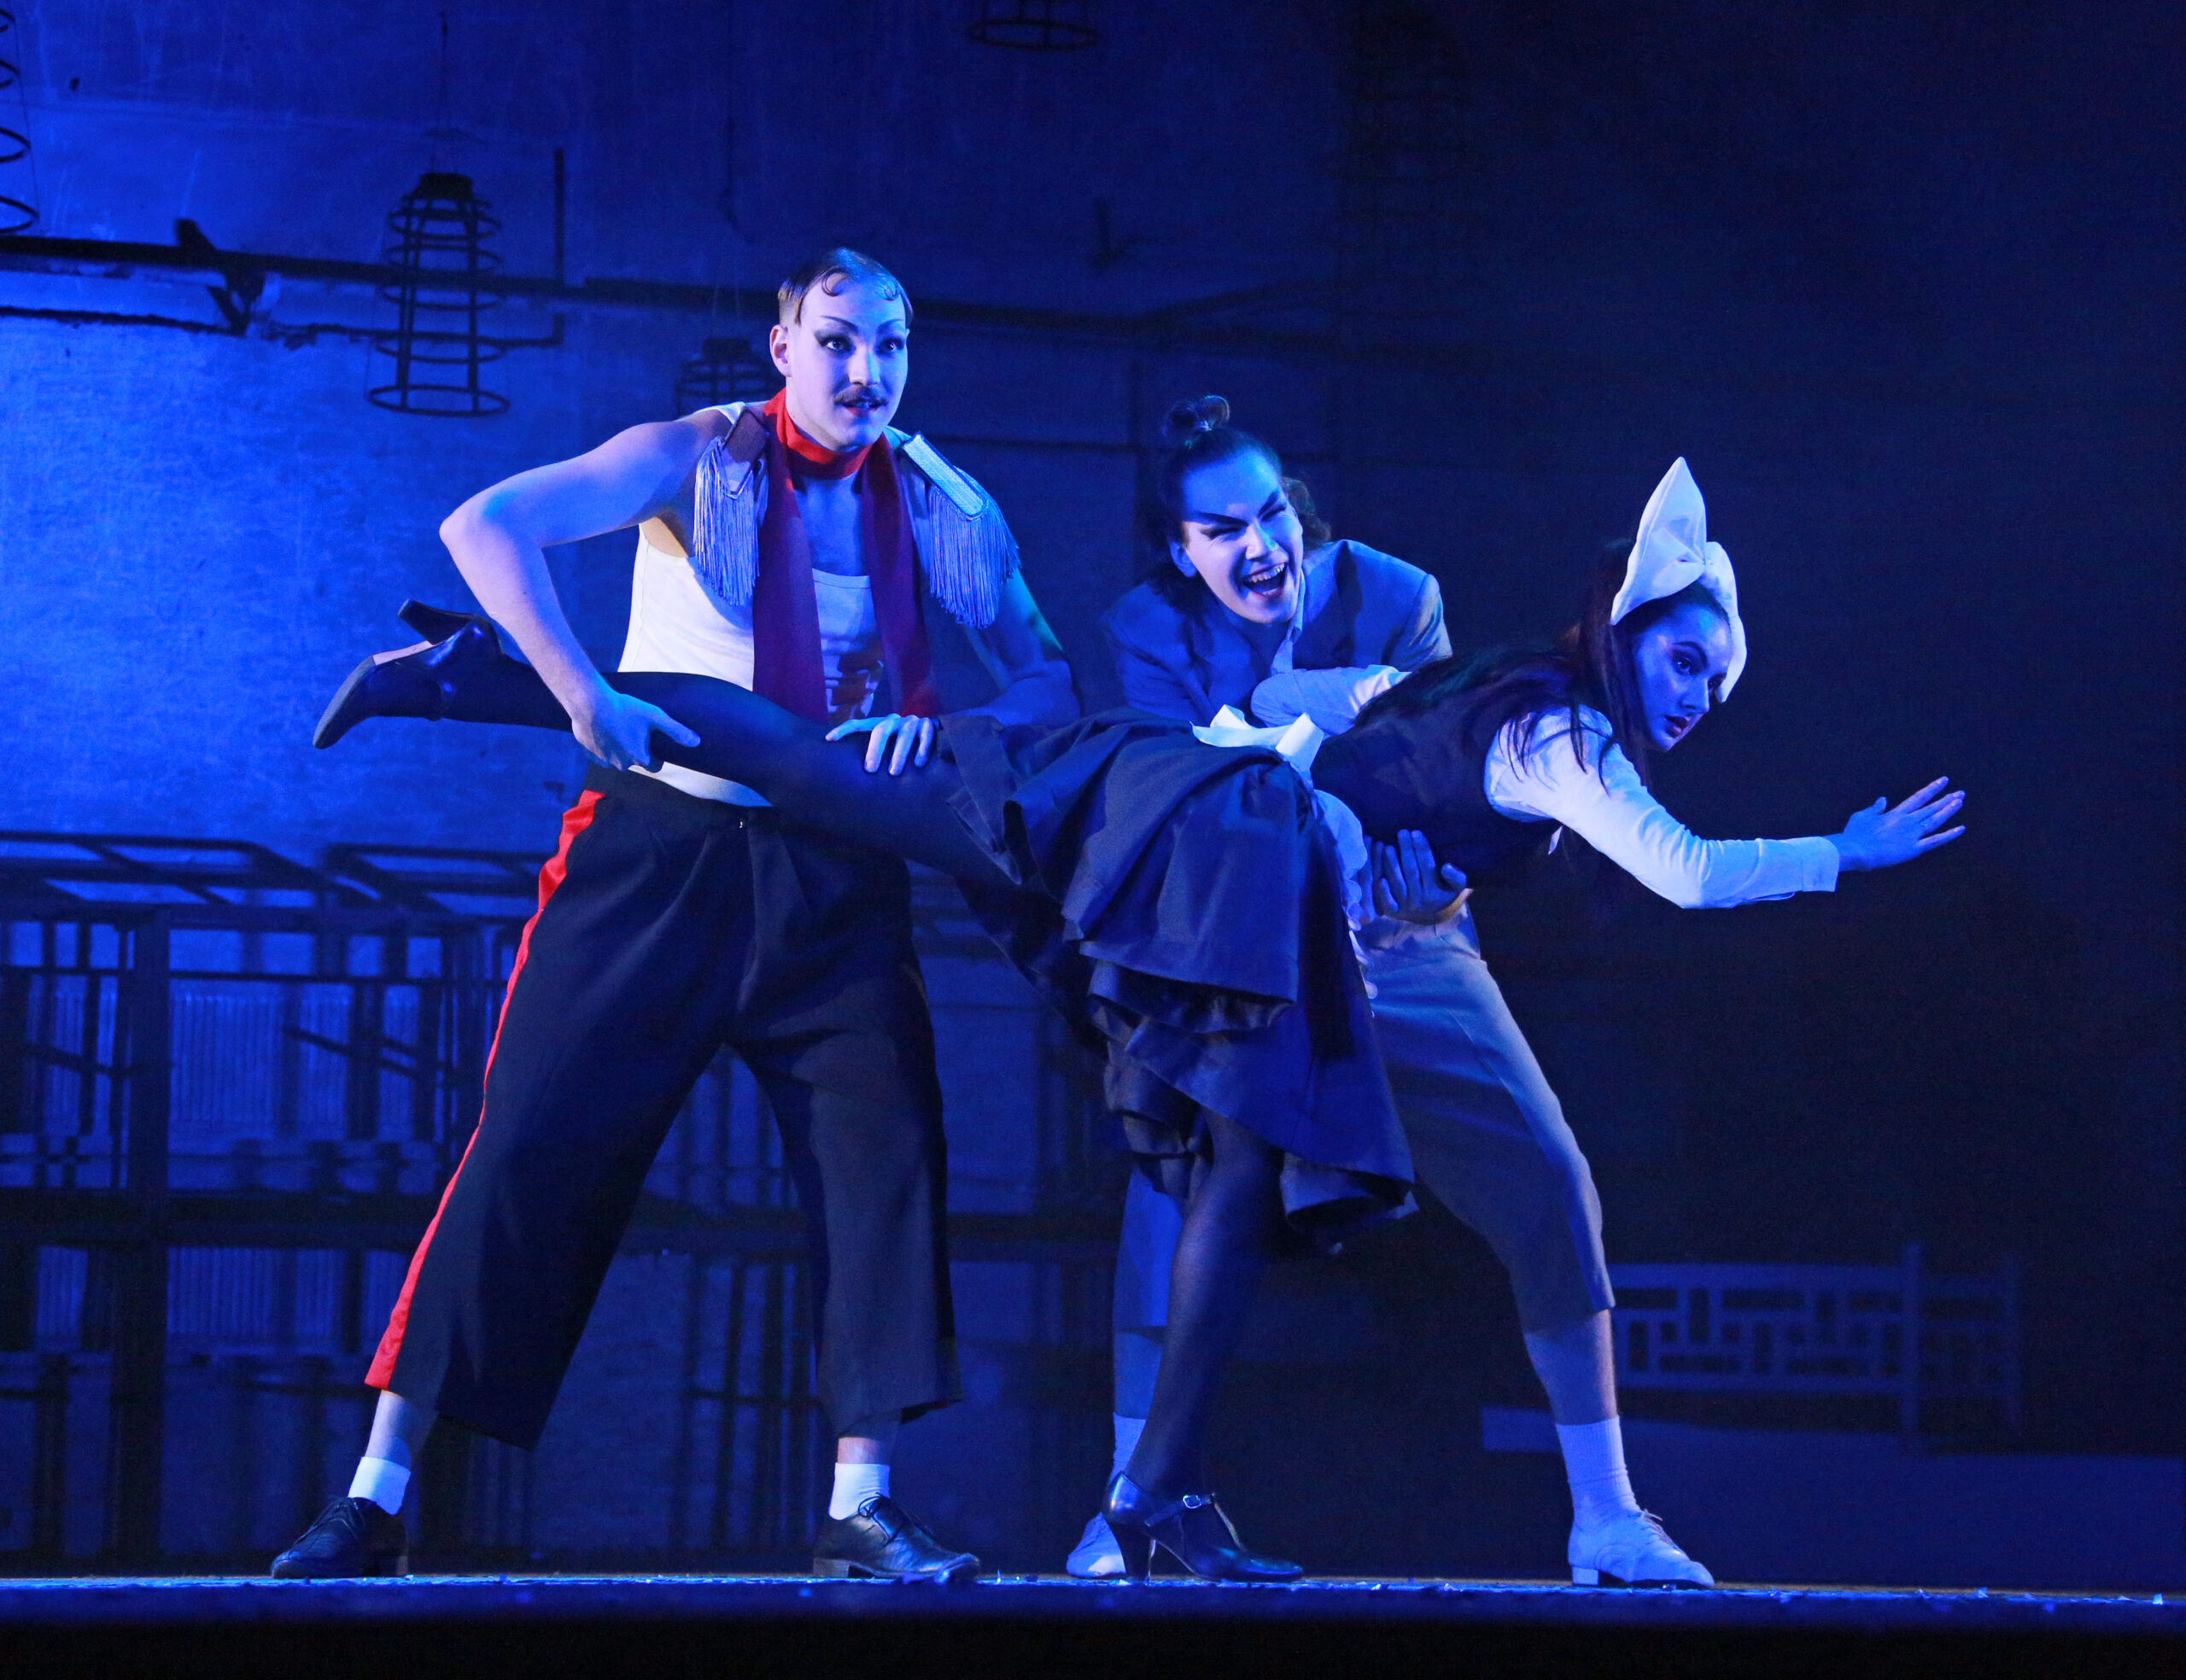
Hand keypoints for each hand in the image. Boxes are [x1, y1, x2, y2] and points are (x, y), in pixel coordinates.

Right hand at [569, 682, 700, 772]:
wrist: (590, 704)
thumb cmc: (625, 709)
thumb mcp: (655, 716)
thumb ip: (676, 731)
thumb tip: (696, 742)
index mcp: (640, 758)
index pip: (655, 766)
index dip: (656, 755)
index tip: (653, 742)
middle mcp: (622, 764)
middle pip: (635, 762)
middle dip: (636, 750)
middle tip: (634, 730)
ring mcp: (604, 760)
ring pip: (617, 758)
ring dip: (619, 748)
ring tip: (618, 728)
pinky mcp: (590, 754)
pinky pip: (601, 754)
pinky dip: (603, 746)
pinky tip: (604, 731)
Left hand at [826, 712, 936, 774]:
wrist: (936, 735)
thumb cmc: (905, 749)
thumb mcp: (889, 749)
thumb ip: (876, 756)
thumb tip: (856, 776)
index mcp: (880, 724)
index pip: (859, 724)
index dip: (843, 730)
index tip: (828, 739)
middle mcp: (894, 721)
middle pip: (881, 730)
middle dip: (875, 749)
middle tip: (869, 770)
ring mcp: (912, 722)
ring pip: (905, 735)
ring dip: (899, 754)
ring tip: (894, 773)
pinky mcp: (929, 725)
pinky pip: (925, 735)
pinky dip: (922, 748)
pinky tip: (919, 764)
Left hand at [1370, 829, 1470, 923]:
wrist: (1427, 915)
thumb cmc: (1441, 892)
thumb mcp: (1455, 888)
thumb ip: (1457, 878)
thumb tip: (1447, 867)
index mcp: (1437, 893)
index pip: (1428, 867)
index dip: (1422, 849)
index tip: (1416, 832)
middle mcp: (1421, 901)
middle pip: (1412, 872)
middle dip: (1406, 850)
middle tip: (1402, 832)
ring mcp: (1406, 907)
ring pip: (1398, 883)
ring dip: (1391, 864)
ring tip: (1387, 847)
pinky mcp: (1394, 913)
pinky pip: (1387, 904)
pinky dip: (1383, 892)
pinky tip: (1379, 877)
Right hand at [1831, 777, 1966, 870]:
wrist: (1855, 851)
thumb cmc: (1855, 834)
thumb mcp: (1861, 816)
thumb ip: (1875, 808)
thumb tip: (1883, 799)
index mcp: (1895, 813)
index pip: (1918, 797)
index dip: (1932, 789)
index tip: (1944, 781)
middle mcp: (1907, 821)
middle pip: (1931, 808)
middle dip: (1946, 799)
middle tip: (1960, 792)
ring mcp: (1912, 835)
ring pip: (1935, 820)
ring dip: (1948, 811)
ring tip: (1959, 802)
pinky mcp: (1913, 849)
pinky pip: (1935, 841)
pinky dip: (1949, 835)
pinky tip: (1960, 828)